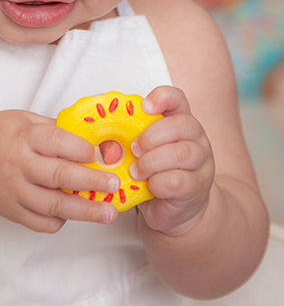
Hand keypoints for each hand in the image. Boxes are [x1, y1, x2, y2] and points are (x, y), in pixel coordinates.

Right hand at [0, 110, 119, 232]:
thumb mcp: (24, 120)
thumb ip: (56, 130)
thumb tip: (96, 141)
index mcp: (22, 137)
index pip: (57, 142)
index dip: (82, 149)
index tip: (101, 154)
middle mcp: (17, 165)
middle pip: (60, 176)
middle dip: (91, 182)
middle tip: (114, 184)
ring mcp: (14, 192)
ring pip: (54, 205)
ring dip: (85, 211)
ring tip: (108, 213)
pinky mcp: (12, 212)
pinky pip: (41, 223)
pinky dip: (61, 221)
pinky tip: (74, 214)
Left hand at [130, 86, 214, 235]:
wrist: (177, 208)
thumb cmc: (155, 173)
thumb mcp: (142, 151)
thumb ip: (128, 139)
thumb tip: (105, 140)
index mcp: (179, 121)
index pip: (177, 98)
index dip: (162, 98)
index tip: (145, 107)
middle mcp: (195, 138)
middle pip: (182, 125)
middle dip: (151, 136)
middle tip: (133, 149)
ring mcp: (201, 162)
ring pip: (182, 153)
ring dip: (152, 162)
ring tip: (136, 171)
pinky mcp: (197, 186)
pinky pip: (178, 180)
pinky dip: (158, 183)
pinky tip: (149, 186)